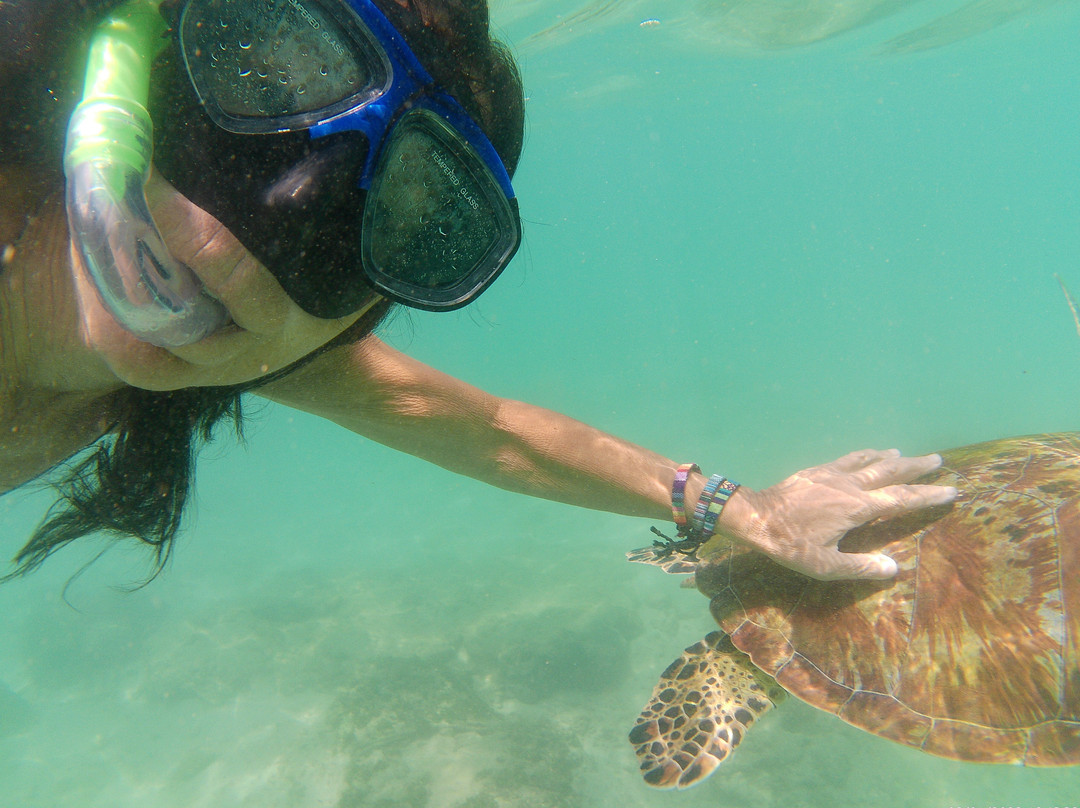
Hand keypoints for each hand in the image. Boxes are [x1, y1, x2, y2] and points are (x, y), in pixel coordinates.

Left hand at [716, 449, 957, 580]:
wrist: (755, 517)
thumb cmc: (790, 545)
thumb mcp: (826, 565)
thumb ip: (862, 567)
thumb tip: (894, 568)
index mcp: (857, 508)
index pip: (901, 500)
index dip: (928, 496)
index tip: (951, 490)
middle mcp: (850, 486)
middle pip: (890, 472)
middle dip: (916, 467)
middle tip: (939, 461)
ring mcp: (832, 474)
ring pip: (870, 462)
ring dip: (892, 458)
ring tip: (908, 455)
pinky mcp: (817, 471)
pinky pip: (848, 458)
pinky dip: (864, 455)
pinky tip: (869, 454)